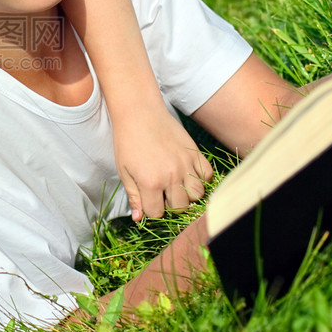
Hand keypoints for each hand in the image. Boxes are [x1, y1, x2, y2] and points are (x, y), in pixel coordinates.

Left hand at [113, 106, 212, 220]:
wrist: (139, 113)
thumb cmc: (127, 141)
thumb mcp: (124, 171)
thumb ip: (133, 196)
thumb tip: (138, 219)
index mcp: (150, 183)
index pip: (157, 213)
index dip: (152, 209)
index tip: (148, 199)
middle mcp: (171, 176)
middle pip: (180, 207)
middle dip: (170, 205)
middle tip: (162, 193)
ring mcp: (186, 164)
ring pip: (198, 194)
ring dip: (187, 194)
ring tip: (176, 185)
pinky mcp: (195, 152)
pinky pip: (208, 175)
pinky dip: (201, 178)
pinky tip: (188, 174)